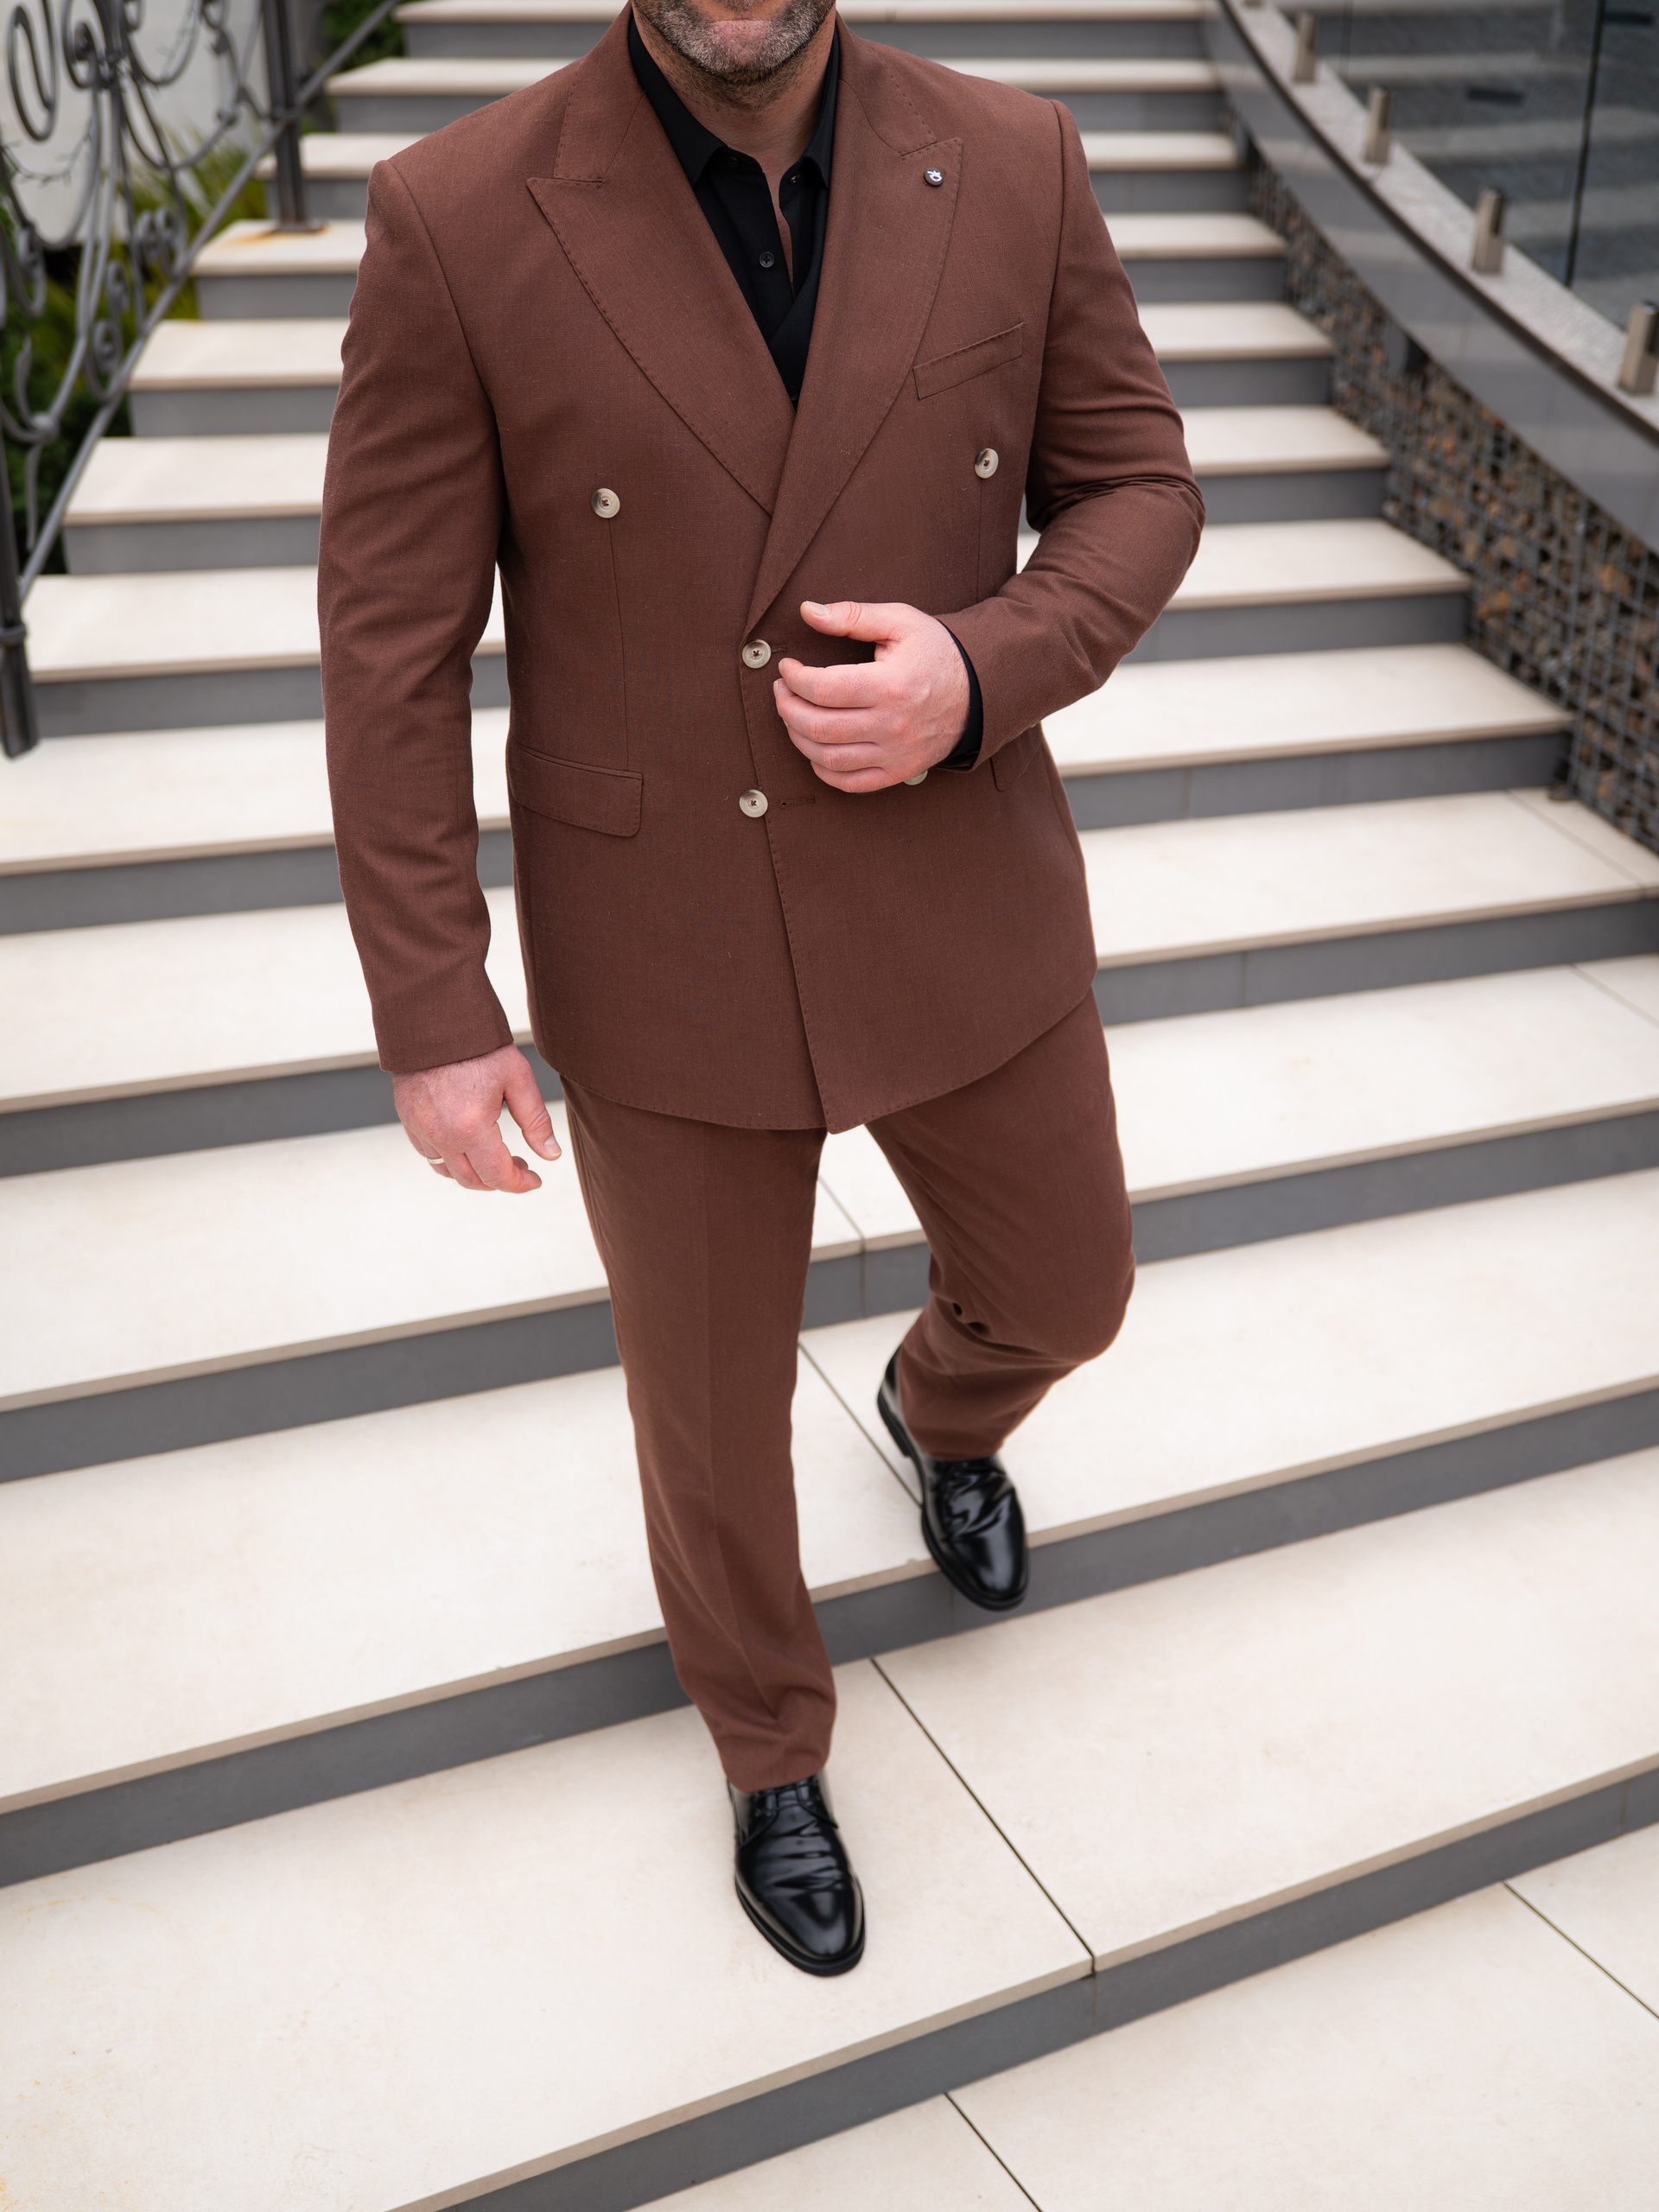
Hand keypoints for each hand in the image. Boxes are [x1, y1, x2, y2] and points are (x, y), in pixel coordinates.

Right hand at [392, 1043, 560, 1193]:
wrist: (432, 1017)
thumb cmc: (478, 1045)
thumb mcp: (518, 1079)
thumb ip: (535, 1121)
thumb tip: (551, 1155)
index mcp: (471, 1128)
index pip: (498, 1176)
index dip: (520, 1184)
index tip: (535, 1180)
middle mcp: (441, 1135)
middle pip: (472, 1180)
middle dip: (499, 1181)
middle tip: (521, 1166)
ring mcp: (420, 1129)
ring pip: (447, 1171)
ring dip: (473, 1173)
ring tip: (495, 1157)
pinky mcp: (408, 1119)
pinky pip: (429, 1153)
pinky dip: (450, 1159)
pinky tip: (467, 1143)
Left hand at [773, 599, 969, 793]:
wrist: (978, 690)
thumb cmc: (936, 652)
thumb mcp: (901, 621)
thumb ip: (853, 615)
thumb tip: (808, 611)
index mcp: (891, 685)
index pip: (824, 689)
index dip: (794, 679)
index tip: (788, 668)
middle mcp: (893, 725)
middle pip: (819, 727)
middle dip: (787, 708)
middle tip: (782, 691)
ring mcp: (896, 753)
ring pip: (829, 758)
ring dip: (798, 738)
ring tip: (793, 715)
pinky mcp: (899, 771)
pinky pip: (851, 783)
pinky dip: (824, 770)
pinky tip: (815, 749)